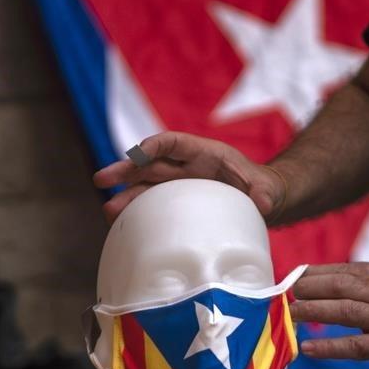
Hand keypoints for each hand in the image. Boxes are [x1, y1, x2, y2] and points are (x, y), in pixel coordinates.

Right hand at [92, 131, 285, 223]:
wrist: (262, 202)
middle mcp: (186, 166)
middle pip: (150, 163)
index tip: (136, 154)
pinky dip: (137, 213)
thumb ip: (265, 194)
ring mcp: (179, 185)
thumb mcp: (268, 190)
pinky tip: (122, 225)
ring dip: (126, 196)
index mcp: (204, 153)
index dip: (153, 146)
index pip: (173, 143)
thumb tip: (264, 203)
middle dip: (125, 169)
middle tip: (100, 179)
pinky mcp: (177, 205)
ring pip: (146, 186)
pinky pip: (152, 206)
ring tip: (108, 211)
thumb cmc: (264, 189)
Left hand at [291, 263, 368, 368]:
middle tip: (283, 293)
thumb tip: (348, 286)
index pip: (344, 269)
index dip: (316, 273)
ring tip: (288, 315)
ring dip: (309, 312)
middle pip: (336, 285)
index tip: (296, 277)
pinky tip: (308, 349)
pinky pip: (352, 346)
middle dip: (306, 288)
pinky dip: (327, 347)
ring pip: (339, 310)